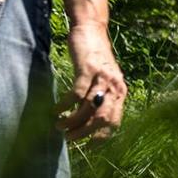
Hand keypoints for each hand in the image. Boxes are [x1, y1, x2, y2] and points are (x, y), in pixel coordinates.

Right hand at [58, 24, 127, 139]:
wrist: (91, 29)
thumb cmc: (95, 58)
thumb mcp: (104, 79)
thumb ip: (102, 97)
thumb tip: (89, 121)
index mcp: (121, 92)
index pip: (114, 122)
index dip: (101, 138)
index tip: (88, 148)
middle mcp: (115, 87)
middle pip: (102, 119)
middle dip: (84, 133)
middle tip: (69, 139)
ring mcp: (102, 78)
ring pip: (88, 108)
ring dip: (72, 121)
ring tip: (59, 126)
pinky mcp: (87, 69)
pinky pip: (76, 93)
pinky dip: (65, 105)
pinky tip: (56, 110)